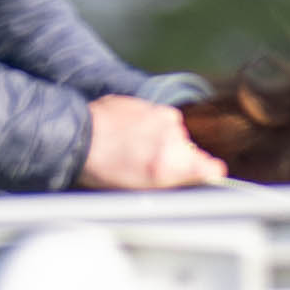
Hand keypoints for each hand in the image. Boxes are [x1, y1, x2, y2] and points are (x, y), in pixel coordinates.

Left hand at [79, 94, 230, 192]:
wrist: (76, 137)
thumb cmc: (103, 169)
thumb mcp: (143, 187)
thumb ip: (180, 178)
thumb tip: (208, 172)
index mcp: (173, 162)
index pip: (212, 168)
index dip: (205, 173)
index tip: (201, 176)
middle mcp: (172, 134)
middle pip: (187, 150)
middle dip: (173, 158)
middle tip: (145, 166)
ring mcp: (160, 115)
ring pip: (170, 133)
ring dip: (157, 140)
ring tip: (130, 149)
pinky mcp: (147, 102)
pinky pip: (154, 119)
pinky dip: (144, 127)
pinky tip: (125, 136)